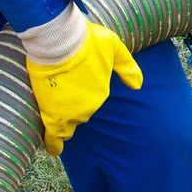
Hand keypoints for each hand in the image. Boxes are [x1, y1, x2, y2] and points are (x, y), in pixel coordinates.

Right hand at [21, 9, 142, 154]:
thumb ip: (127, 65)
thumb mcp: (114, 46)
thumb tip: (138, 86)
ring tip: (54, 114)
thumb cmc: (86, 40)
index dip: (82, 91)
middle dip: (72, 103)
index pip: (91, 99)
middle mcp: (88, 106)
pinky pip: (54, 136)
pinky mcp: (53, 113)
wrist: (60, 40)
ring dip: (62, 120)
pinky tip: (54, 150)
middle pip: (79, 112)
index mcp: (101, 92)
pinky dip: (53, 144)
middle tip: (61, 89)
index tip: (76, 83)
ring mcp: (71, 112)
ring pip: (68, 124)